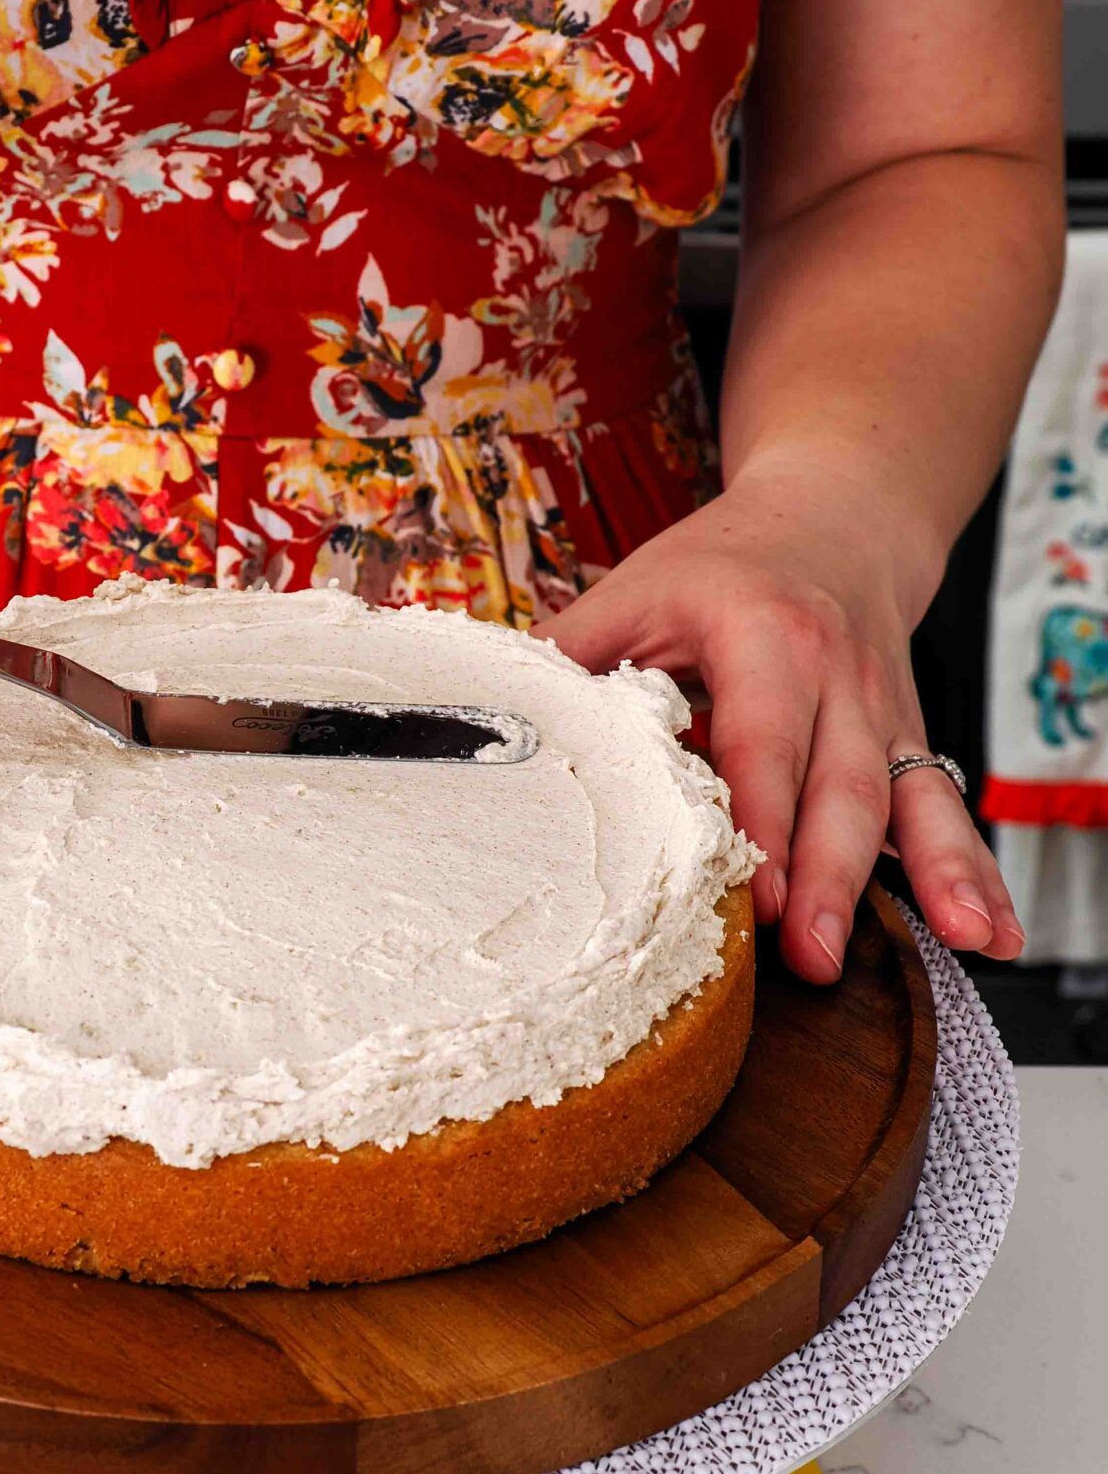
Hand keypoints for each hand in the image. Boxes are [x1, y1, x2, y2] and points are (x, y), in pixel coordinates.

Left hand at [535, 468, 1023, 983]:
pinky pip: (944, 809)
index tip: (750, 896)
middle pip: (842, 783)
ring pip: (912, 799)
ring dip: (936, 879)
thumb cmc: (718, 564)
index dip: (760, 819)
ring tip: (960, 946)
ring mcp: (885, 711)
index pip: (761, 738)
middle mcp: (838, 673)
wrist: (834, 516)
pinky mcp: (909, 742)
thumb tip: (482, 731)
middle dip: (830, 876)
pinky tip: (991, 934)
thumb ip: (567, 662)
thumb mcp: (634, 591)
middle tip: (809, 957)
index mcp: (763, 631)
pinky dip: (970, 873)